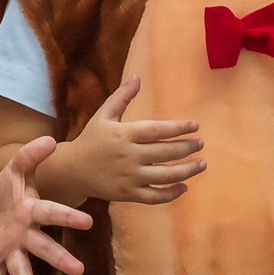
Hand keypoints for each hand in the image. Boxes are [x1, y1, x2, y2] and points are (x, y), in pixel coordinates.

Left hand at [0, 135, 92, 274]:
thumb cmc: (10, 189)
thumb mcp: (15, 168)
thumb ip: (30, 155)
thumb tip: (49, 138)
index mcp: (34, 211)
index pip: (53, 213)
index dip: (68, 217)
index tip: (87, 222)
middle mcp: (27, 235)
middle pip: (44, 247)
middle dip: (60, 258)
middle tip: (79, 271)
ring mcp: (12, 249)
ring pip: (22, 268)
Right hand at [47, 78, 203, 204]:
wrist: (72, 170)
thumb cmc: (91, 140)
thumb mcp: (103, 116)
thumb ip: (121, 97)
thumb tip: (137, 77)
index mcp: (123, 135)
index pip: (157, 130)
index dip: (178, 128)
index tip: (195, 125)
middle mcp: (128, 156)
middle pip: (166, 152)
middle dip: (188, 147)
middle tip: (200, 143)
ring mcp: (129, 176)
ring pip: (166, 175)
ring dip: (188, 170)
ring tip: (202, 164)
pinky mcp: (128, 193)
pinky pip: (156, 196)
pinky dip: (173, 193)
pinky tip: (184, 186)